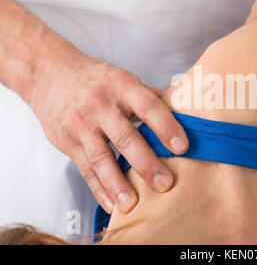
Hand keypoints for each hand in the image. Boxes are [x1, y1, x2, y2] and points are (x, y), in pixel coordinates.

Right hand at [28, 40, 188, 213]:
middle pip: (125, 137)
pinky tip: (111, 204)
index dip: (166, 126)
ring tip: (133, 204)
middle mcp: (101, 104)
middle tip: (164, 183)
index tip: (182, 147)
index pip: (148, 106)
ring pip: (101, 158)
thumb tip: (186, 111)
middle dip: (146, 163)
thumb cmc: (96, 79)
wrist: (49, 73)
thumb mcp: (124, 79)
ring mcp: (82, 124)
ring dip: (118, 183)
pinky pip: (85, 168)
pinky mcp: (67, 141)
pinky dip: (98, 188)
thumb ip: (152, 97)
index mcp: (122, 86)